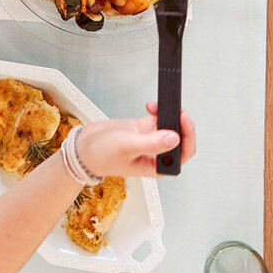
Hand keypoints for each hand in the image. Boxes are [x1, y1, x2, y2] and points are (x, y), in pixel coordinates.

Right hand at [76, 106, 196, 177]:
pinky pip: (160, 117)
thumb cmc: (102, 155)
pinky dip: (158, 109)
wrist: (84, 147)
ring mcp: (152, 140)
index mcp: (157, 166)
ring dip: (168, 113)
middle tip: (174, 108)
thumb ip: (151, 143)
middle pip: (180, 136)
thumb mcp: (127, 147)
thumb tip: (175, 138)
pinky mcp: (146, 129)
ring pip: (171, 124)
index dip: (188, 135)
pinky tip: (150, 106)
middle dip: (179, 120)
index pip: (183, 152)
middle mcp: (157, 154)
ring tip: (155, 107)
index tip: (183, 118)